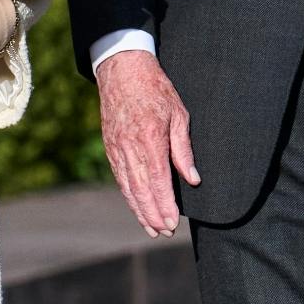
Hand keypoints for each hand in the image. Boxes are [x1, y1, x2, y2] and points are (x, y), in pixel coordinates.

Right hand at [94, 48, 201, 237]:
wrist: (122, 71)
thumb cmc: (156, 89)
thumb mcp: (179, 114)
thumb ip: (184, 149)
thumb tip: (193, 179)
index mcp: (149, 138)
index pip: (158, 180)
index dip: (164, 204)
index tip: (173, 222)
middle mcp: (129, 147)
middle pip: (141, 189)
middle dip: (153, 214)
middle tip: (165, 232)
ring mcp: (116, 148)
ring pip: (128, 187)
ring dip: (140, 211)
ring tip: (152, 229)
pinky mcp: (110, 148)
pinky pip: (120, 178)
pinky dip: (129, 196)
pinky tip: (138, 208)